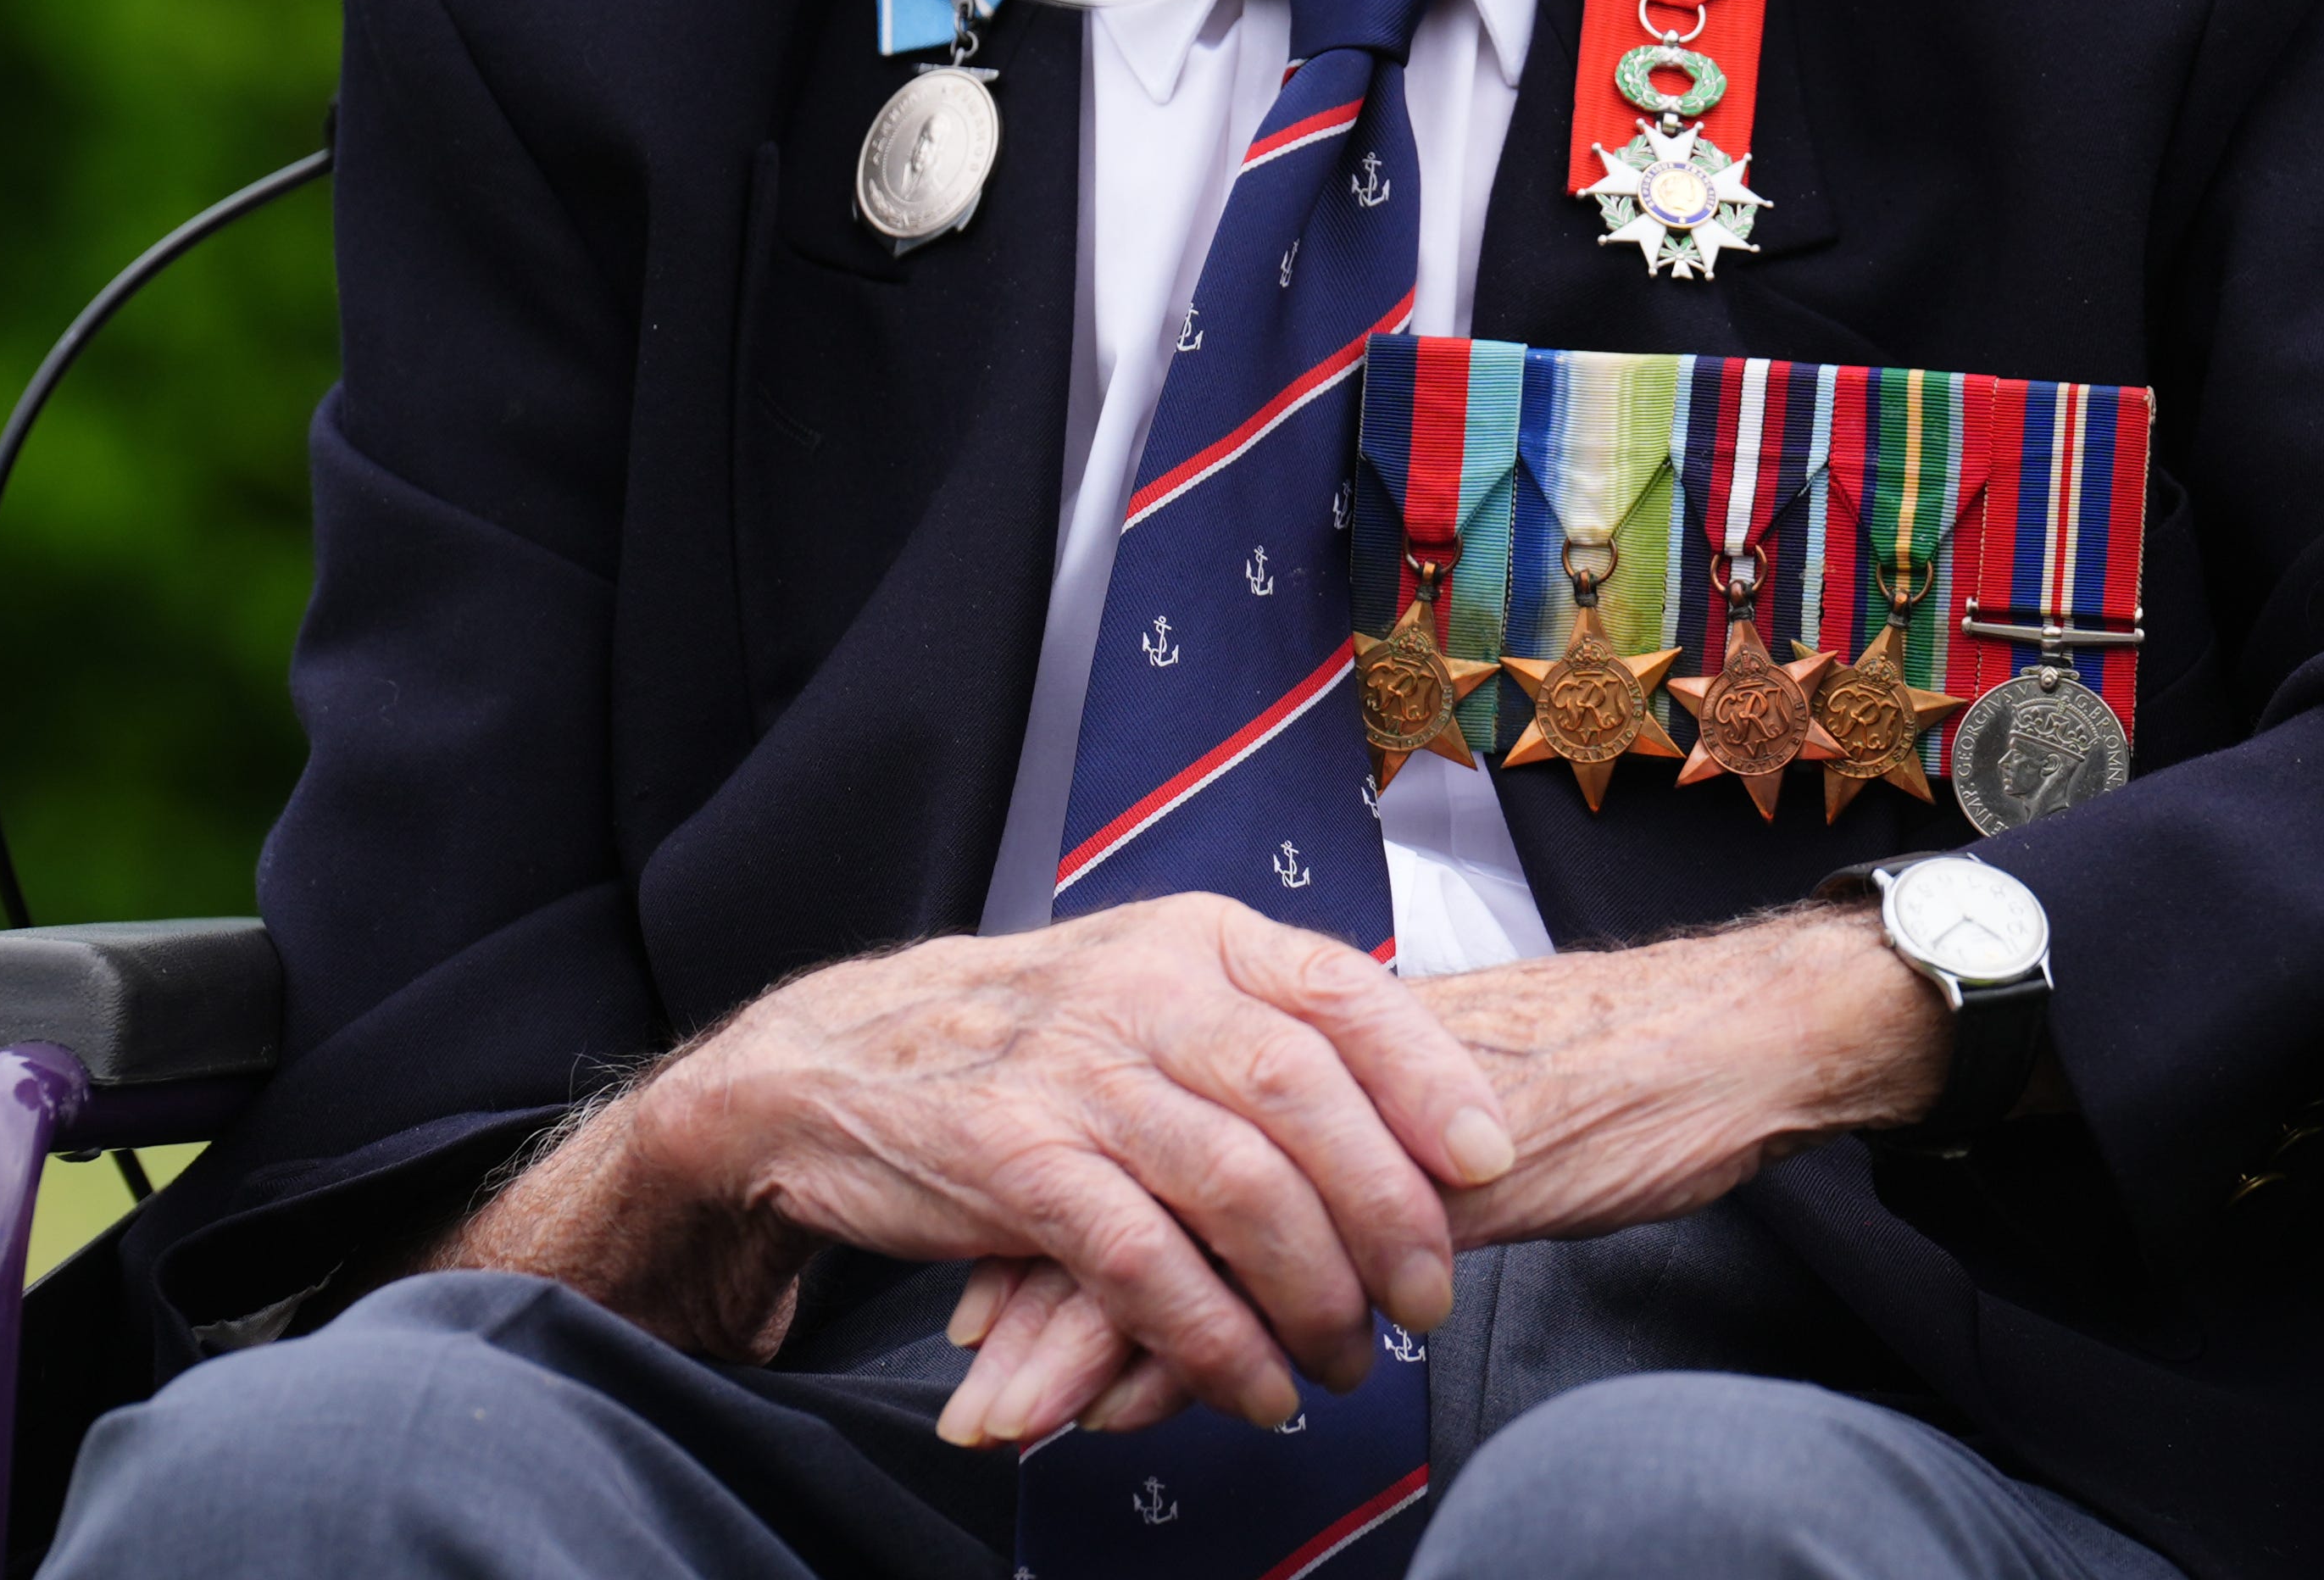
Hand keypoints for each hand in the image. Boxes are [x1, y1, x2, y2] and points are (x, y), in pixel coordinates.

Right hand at [429, 896, 1514, 1430]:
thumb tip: (1409, 1104)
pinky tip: (1250, 1384)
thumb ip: (1260, 1026)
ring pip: (1239, 1189)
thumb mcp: (1146, 985)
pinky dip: (1212, 1340)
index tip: (1490, 1160)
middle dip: (1389, 1214)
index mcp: (1196, 939)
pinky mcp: (1014, 1161)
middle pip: (1306, 1102)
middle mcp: (1146, 990)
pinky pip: (1143, 1266)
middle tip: (1431, 1299)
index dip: (1429, 1081)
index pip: (1346, 994)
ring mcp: (1077, 1074)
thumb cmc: (1023, 1040)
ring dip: (1313, 1293)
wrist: (833, 1063)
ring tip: (1347, 1361)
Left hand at [931, 900, 1945, 1447]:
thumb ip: (1315, 1161)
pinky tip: (1127, 1407)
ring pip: (1166, 1230)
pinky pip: (1258, 1273)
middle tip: (968, 1369)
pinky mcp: (1381, 1187)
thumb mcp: (1414, 1124)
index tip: (986, 1286)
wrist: (1687, 1054)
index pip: (1134, 1118)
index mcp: (1287, 1033)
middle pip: (1123, 1175)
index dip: (1056, 1202)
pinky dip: (1177, 1350)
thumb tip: (1221, 1230)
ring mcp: (1335, 1123)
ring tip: (999, 1412)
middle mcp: (1291, 1063)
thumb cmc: (1560, 1091)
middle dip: (1034, 1283)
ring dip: (1078, 1336)